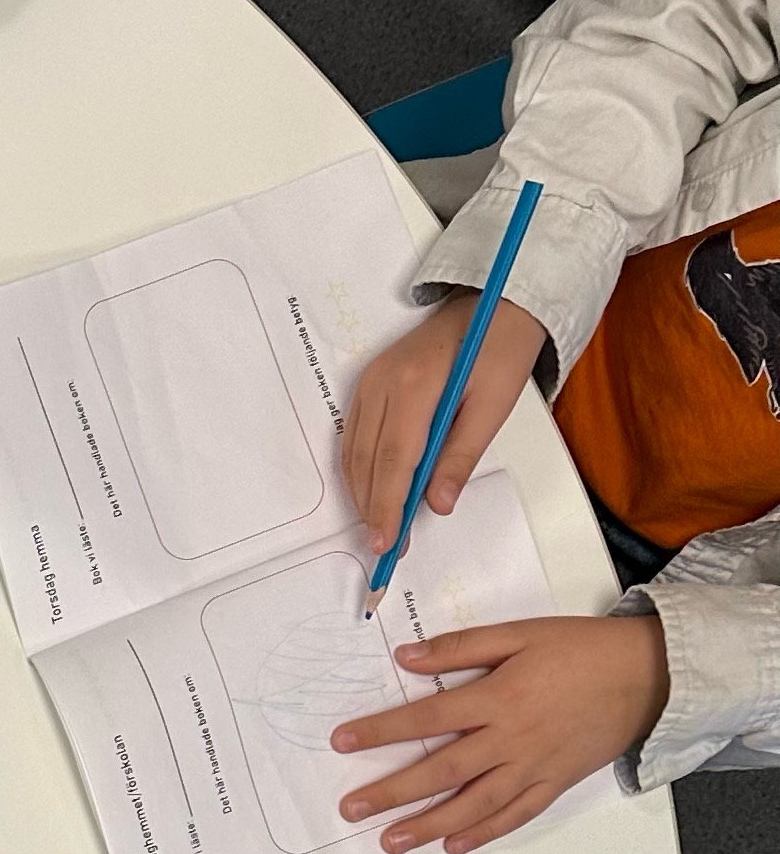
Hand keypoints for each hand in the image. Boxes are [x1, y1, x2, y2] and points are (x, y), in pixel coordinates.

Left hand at [333, 614, 666, 853]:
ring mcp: (534, 766)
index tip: (343, 742)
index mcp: (498, 698)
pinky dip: (485, 833)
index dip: (381, 731)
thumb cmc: (584, 650)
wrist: (650, 674)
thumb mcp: (520, 634)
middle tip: (352, 810)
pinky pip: (516, 814)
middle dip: (393, 792)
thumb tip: (408, 657)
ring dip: (429, 825)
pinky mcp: (555, 782)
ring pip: (474, 803)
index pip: (427, 717)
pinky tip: (454, 846)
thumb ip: (462, 648)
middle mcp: (511, 739)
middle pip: (442, 770)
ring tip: (391, 841)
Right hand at [344, 293, 549, 549]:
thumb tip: (436, 504)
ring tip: (380, 526)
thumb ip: (462, 456)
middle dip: (373, 508)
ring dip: (363, 494)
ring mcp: (369, 382)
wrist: (492, 305)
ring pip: (354, 453)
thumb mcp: (494, 406)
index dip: (387, 506)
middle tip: (385, 548)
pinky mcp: (367, 385)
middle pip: (368, 461)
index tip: (387, 544)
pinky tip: (372, 492)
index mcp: (415, 386)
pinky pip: (353, 437)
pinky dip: (360, 470)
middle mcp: (382, 384)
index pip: (394, 459)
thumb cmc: (499, 352)